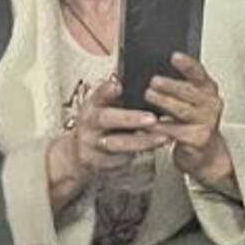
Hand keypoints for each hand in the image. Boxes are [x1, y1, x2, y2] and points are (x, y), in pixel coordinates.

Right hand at [47, 81, 163, 208]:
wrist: (81, 153)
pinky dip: (141, 153)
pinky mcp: (100, 162)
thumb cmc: (102, 124)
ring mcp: (92, 144)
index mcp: (92, 106)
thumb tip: (141, 83)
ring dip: (141, 141)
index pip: (97, 95)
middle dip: (130, 119)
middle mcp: (89, 124)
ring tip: (163, 137)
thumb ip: (118, 96)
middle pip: (105, 119)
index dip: (106, 91)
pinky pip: (122, 159)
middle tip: (152, 118)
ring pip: (116, 144)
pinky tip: (157, 147)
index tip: (118, 86)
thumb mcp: (104, 107)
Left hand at [147, 53, 233, 188]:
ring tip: (148, 96)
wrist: (204, 152)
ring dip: (164, 102)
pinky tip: (146, 124)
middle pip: (189, 91)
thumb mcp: (190, 100)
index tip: (174, 56)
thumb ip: (178, 87)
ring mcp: (206, 121)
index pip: (198, 73)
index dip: (187, 64)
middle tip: (153, 82)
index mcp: (208, 89)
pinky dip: (159, 127)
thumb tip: (148, 70)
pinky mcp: (198, 138)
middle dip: (170, 85)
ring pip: (182, 110)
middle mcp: (210, 104)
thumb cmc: (191, 122)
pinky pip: (174, 132)